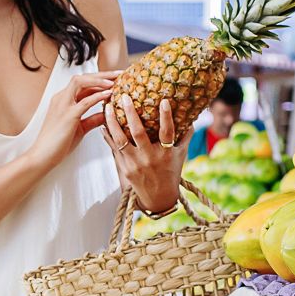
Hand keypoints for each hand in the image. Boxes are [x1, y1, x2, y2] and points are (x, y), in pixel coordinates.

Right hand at [27, 72, 118, 171]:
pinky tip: (109, 94)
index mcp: (63, 100)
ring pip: (81, 82)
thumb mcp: (79, 128)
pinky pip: (84, 101)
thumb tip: (107, 115)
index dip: (100, 79)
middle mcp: (62, 98)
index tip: (115, 78)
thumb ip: (92, 119)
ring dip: (99, 80)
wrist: (43, 156)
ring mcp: (63, 105)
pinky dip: (98, 96)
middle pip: (83, 78)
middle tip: (120, 73)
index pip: (83, 83)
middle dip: (102, 74)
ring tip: (115, 80)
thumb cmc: (58, 144)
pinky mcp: (67, 116)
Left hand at [102, 95, 190, 212]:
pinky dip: (108, 136)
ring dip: (112, 122)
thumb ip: (185, 136)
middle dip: (131, 113)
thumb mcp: (181, 155)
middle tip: (124, 97)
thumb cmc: (171, 173)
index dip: (166, 117)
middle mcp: (150, 158)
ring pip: (121, 140)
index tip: (164, 101)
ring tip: (108, 107)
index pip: (167, 132)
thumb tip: (191, 116)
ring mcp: (135, 164)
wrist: (158, 198)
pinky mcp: (125, 168)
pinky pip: (115, 148)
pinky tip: (103, 124)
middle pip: (139, 133)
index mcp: (166, 153)